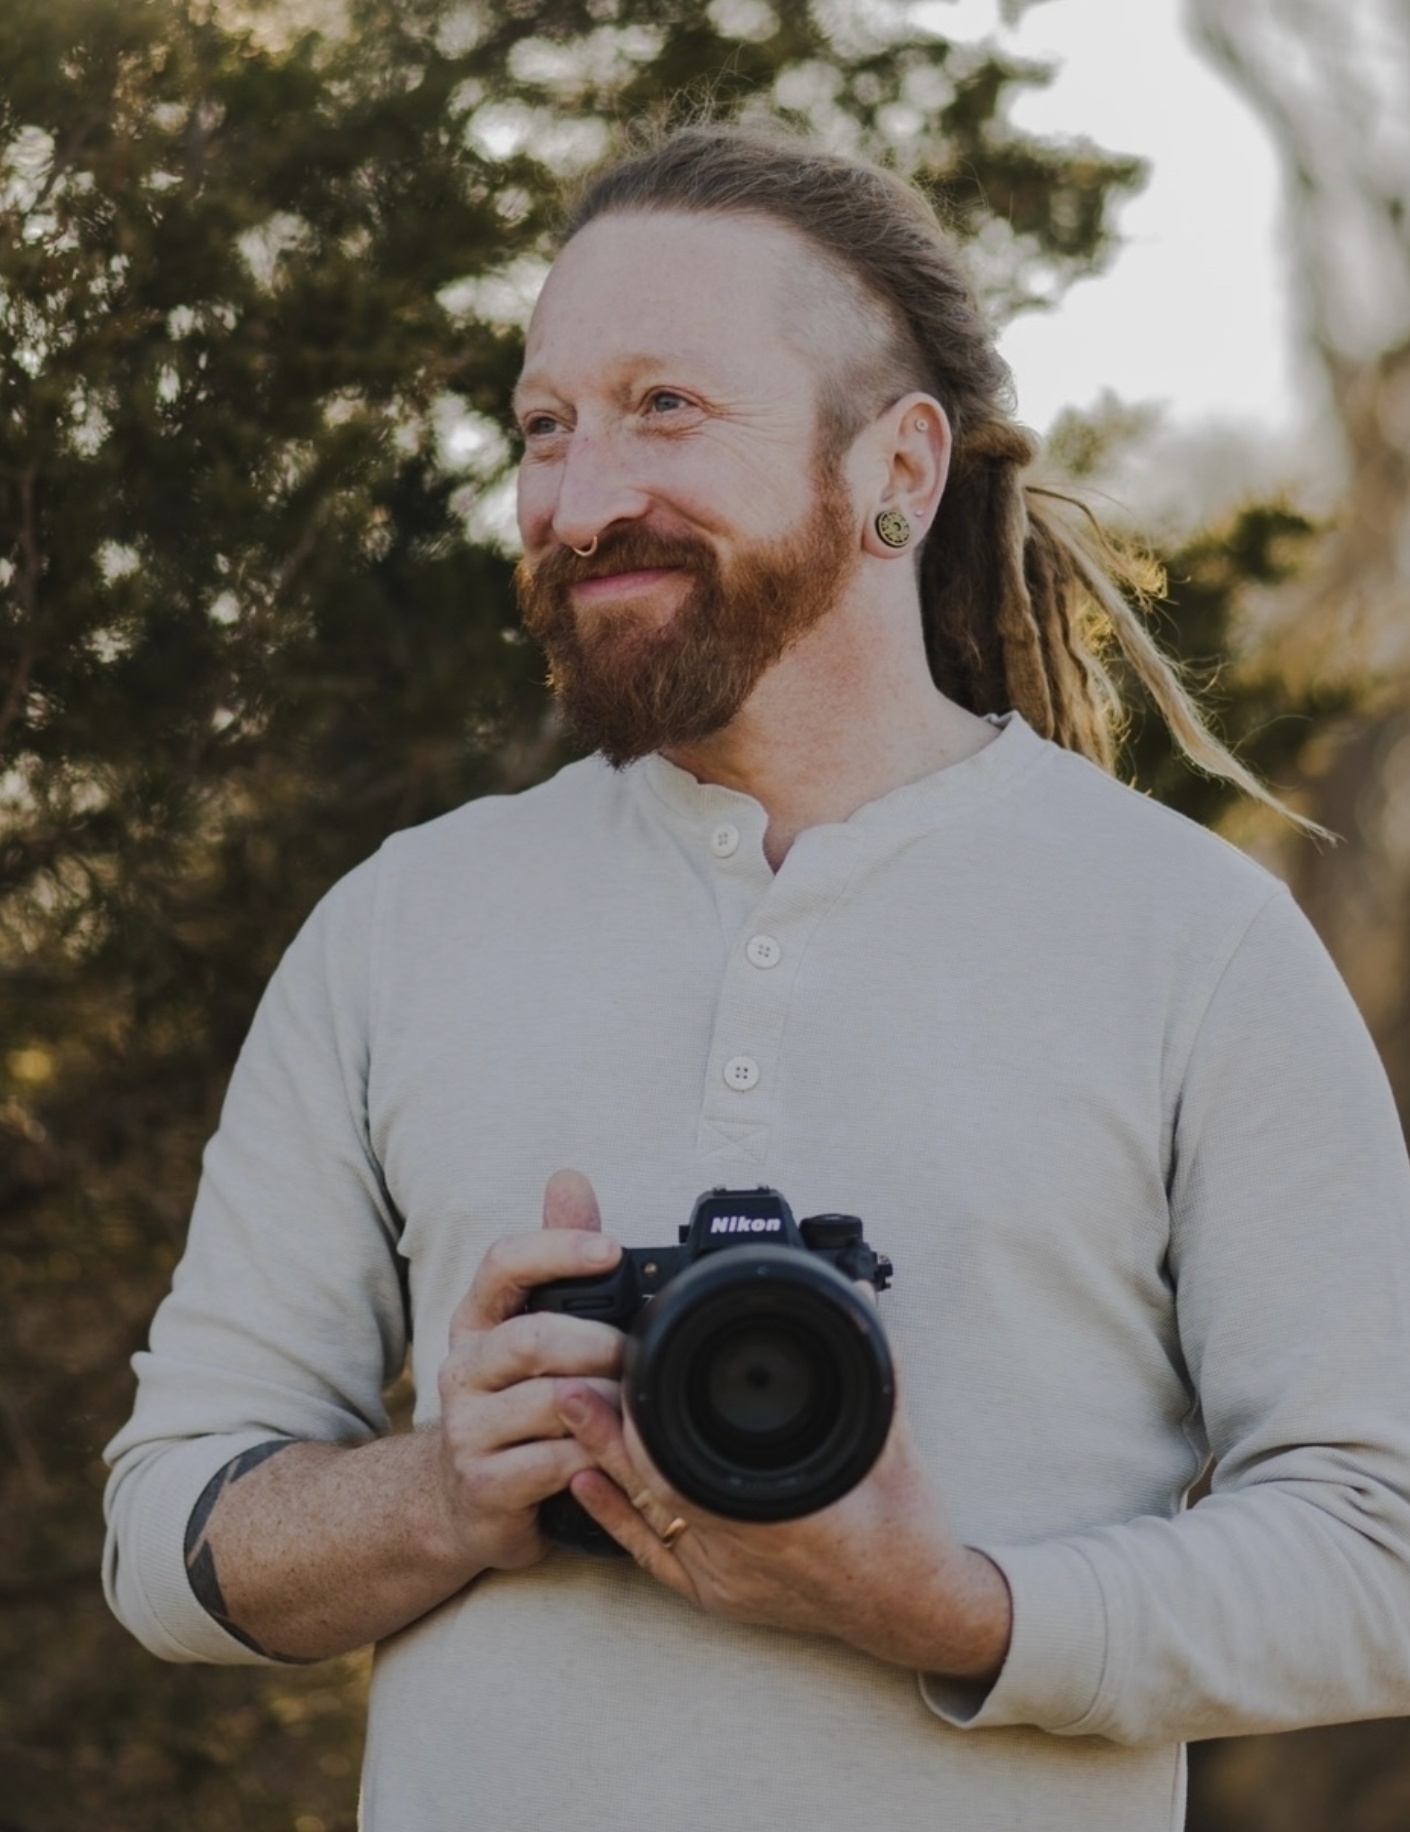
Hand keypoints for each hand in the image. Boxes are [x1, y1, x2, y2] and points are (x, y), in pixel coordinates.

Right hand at [432, 1169, 623, 1575]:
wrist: (463, 1500)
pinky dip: (596, 1457)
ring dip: (606, 1402)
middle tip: (638, 1354)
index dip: (557, 1249)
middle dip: (599, 1343)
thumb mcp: (529, 1329)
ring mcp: (467, 1430)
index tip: (610, 1250)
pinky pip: (554, 1463)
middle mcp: (463, 1369)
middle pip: (532, 1336)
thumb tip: (568, 1180)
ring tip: (633, 1405)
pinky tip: (613, 1454)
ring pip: (548, 1401)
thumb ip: (554, 1262)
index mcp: (477, 1321)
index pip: (502, 1263)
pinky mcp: (485, 1485)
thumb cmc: (514, 1402)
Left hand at [554, 1379, 1011, 1681]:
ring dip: (606, 1468)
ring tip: (569, 1418)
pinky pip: (653, 1555)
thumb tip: (862, 1300)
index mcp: (784, 1521)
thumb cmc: (907, 1538)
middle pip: (655, 1492)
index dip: (643, 1433)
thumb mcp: (896, 1447)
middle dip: (607, 1438)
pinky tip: (585, 1482)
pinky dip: (616, 1517)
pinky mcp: (717, 1594)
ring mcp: (725, 1579)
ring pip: (646, 1520)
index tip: (615, 1384)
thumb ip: (877, 1369)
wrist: (913, 1614)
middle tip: (568, 1388)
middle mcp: (744, 1556)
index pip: (690, 1475)